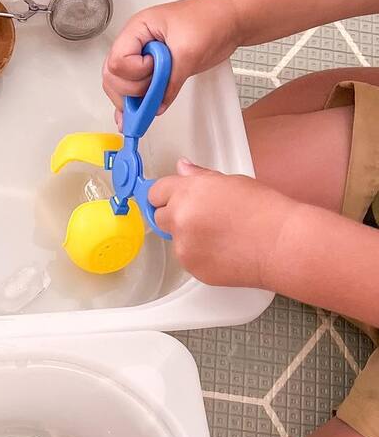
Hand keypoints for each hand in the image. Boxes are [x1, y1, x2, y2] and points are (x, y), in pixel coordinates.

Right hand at [103, 0, 242, 119]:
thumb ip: (170, 82)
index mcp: (137, 30)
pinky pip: (134, 90)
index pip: (117, 61)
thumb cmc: (211, 19)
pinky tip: (135, 118)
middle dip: (130, 91)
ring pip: (119, 87)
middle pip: (112, 77)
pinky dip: (134, 106)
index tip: (155, 70)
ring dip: (132, 100)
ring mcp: (141, 58)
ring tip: (150, 105)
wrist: (230, 19)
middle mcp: (135, 44)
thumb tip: (157, 105)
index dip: (134, 73)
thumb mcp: (189, 52)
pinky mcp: (151, 70)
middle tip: (152, 91)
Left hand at [150, 160, 292, 288]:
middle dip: (174, 215)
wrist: (280, 244)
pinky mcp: (191, 268)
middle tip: (202, 215)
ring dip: (187, 236)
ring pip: (174, 239)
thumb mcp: (232, 182)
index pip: (155, 192)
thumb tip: (183, 168)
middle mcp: (180, 220)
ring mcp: (184, 247)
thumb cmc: (264, 211)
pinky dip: (198, 254)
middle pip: (159, 217)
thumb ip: (200, 177)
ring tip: (220, 233)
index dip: (164, 194)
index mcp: (188, 193)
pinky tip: (223, 248)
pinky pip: (186, 258)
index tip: (169, 197)